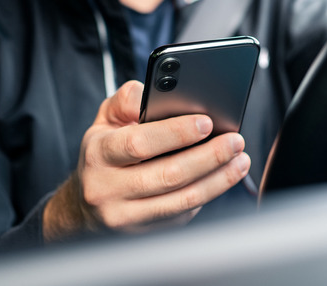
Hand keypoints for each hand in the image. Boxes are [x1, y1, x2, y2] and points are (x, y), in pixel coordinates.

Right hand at [43, 81, 249, 240]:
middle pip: (168, 175)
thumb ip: (128, 100)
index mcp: (99, 154)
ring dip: (218, 180)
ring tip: (240, 161)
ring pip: (182, 200)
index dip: (175, 133)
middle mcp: (107, 189)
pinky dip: (209, 194)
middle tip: (235, 141)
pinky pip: (183, 214)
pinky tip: (224, 178)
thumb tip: (157, 93)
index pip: (139, 143)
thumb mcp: (107, 119)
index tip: (206, 122)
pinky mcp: (144, 233)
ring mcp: (126, 216)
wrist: (86, 202)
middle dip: (209, 157)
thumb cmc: (105, 151)